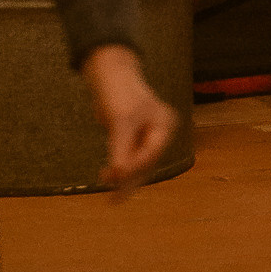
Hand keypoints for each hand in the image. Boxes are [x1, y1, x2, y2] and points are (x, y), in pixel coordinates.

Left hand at [81, 43, 177, 189]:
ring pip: (138, 164)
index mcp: (164, 124)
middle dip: (129, 177)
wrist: (109, 73)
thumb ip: (121, 147)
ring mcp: (148, 135)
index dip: (134, 168)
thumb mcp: (121, 120)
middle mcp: (159, 131)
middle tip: (113, 198)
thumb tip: (118, 175)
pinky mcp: (135, 137)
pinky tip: (108, 175)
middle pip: (147, 163)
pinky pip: (129, 158)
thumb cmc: (119, 92)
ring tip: (105, 181)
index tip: (115, 176)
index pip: (151, 153)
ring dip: (123, 175)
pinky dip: (119, 167)